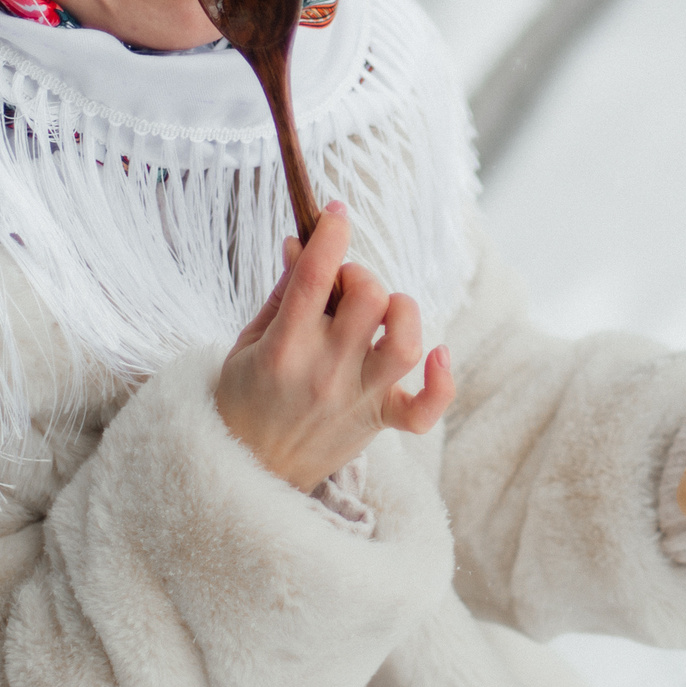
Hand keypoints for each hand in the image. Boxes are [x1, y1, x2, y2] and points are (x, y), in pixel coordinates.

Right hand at [212, 202, 452, 490]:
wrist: (247, 473)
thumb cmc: (244, 399)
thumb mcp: (248, 342)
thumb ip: (281, 294)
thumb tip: (301, 243)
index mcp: (284, 348)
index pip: (314, 277)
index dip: (331, 235)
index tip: (336, 213)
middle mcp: (324, 372)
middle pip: (369, 298)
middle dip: (360, 274)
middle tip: (344, 284)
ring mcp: (356, 400)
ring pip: (404, 342)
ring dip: (402, 311)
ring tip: (383, 311)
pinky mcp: (379, 422)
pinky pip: (425, 409)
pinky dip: (442, 382)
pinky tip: (439, 354)